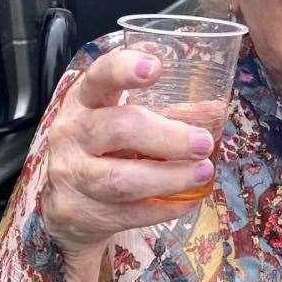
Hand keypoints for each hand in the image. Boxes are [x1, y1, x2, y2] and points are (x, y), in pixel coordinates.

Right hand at [41, 49, 217, 281]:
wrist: (66, 205)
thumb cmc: (105, 150)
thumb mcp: (126, 123)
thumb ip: (167, 114)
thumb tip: (216, 111)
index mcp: (84, 101)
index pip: (98, 77)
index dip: (123, 69)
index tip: (156, 67)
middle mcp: (71, 133)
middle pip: (117, 129)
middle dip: (166, 137)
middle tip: (203, 143)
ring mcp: (69, 175)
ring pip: (120, 179)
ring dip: (169, 178)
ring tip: (204, 172)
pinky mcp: (76, 212)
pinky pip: (125, 213)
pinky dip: (161, 208)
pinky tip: (187, 201)